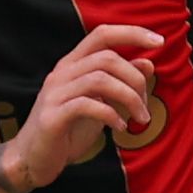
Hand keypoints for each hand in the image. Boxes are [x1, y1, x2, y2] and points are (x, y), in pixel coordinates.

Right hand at [12, 23, 160, 188]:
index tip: (159, 41)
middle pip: (107, 58)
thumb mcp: (101, 104)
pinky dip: (111, 115)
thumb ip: (120, 83)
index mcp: (73, 64)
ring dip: (128, 98)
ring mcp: (54, 93)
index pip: (102, 34)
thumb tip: (148, 62)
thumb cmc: (68, 131)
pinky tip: (120, 128)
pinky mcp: (52, 116)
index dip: (132, 33)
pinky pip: (87, 105)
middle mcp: (62, 73)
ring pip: (100, 79)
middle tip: (146, 107)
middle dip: (135, 80)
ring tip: (139, 119)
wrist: (33, 160)